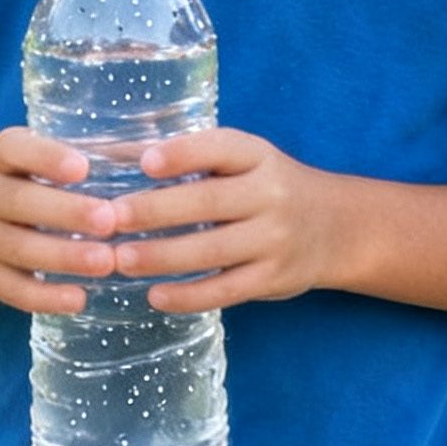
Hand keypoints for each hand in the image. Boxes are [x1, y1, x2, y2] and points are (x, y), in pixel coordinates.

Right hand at [0, 127, 125, 314]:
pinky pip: (12, 290)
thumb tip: (162, 152)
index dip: (46, 157)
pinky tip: (80, 300)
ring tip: (107, 263)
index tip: (83, 167)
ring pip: (17, 248)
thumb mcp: (52, 159)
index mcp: (2, 154)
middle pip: (17, 201)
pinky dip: (45, 298)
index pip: (15, 149)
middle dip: (65, 212)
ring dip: (63, 257)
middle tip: (109, 221)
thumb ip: (98, 154)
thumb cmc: (37, 184)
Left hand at [103, 128, 336, 310]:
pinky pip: (226, 291)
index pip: (220, 148)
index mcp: (258, 156)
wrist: (336, 228)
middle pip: (208, 202)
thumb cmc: (267, 187)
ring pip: (212, 251)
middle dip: (155, 210)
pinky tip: (155, 295)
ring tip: (120, 259)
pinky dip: (189, 296)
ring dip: (161, 257)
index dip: (182, 154)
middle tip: (110, 217)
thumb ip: (191, 157)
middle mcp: (270, 195)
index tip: (144, 162)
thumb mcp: (244, 161)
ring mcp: (274, 240)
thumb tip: (117, 152)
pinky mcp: (273, 279)